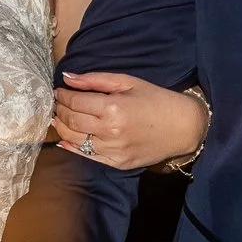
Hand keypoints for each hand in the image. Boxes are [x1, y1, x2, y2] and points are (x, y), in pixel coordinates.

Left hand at [50, 71, 207, 169]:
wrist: (184, 127)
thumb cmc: (157, 100)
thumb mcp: (128, 82)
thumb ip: (95, 79)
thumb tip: (68, 78)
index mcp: (113, 107)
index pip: (75, 101)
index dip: (63, 95)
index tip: (59, 90)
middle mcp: (110, 131)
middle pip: (71, 121)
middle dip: (60, 110)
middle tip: (57, 104)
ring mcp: (113, 150)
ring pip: (75, 140)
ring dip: (62, 128)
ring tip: (59, 118)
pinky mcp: (116, 163)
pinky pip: (86, 156)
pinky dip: (72, 147)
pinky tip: (66, 139)